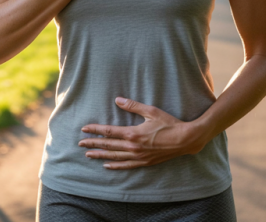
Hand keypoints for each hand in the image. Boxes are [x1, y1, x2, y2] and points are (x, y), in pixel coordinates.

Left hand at [78, 97, 208, 169]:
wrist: (185, 140)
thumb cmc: (169, 123)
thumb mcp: (151, 111)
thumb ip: (133, 106)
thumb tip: (118, 100)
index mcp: (133, 133)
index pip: (108, 132)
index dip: (95, 130)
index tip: (84, 130)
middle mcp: (133, 147)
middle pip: (108, 145)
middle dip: (93, 144)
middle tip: (80, 144)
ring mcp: (138, 156)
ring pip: (114, 157)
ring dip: (100, 155)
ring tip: (88, 155)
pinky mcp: (144, 162)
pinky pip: (126, 165)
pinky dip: (115, 165)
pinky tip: (106, 165)